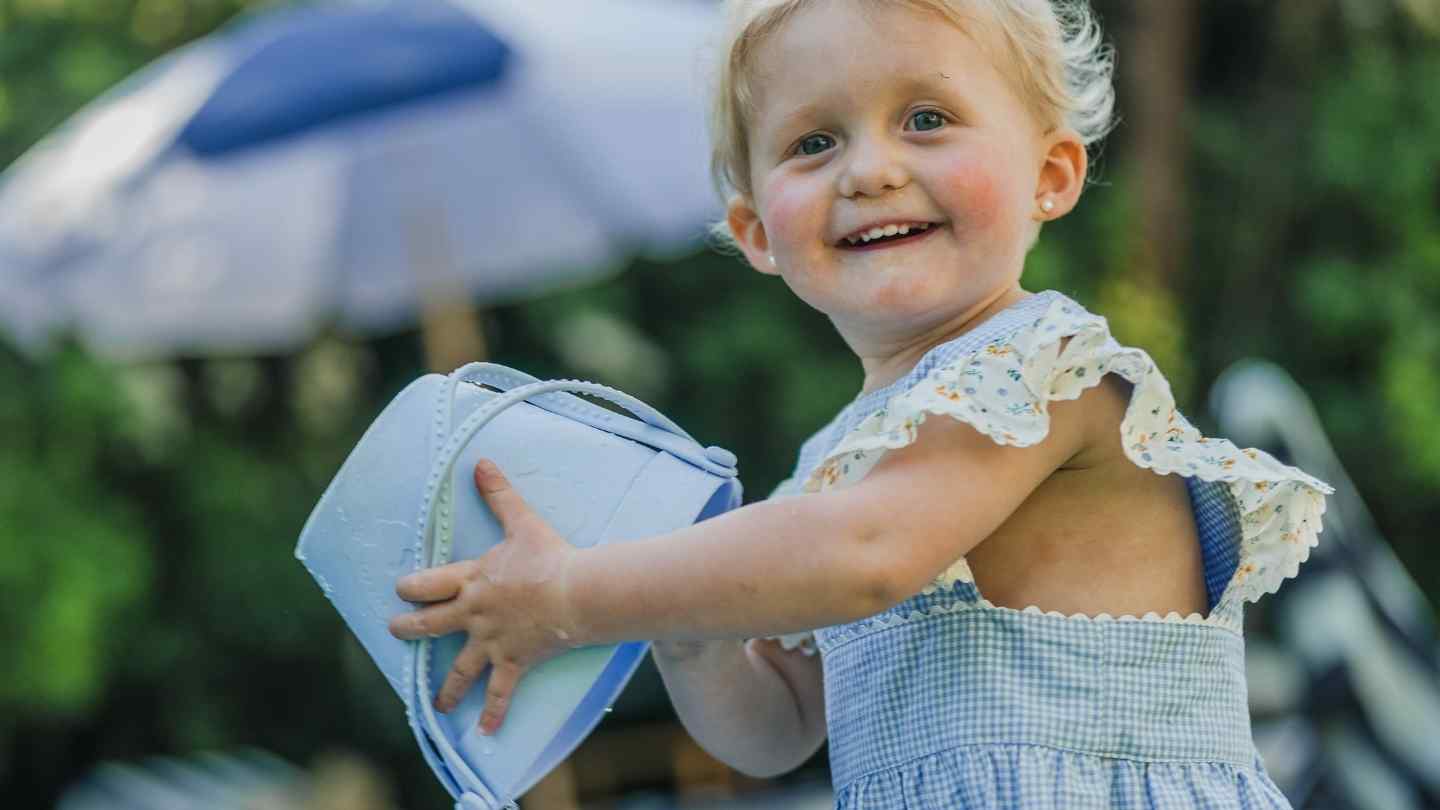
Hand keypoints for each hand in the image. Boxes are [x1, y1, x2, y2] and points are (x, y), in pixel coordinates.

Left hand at [388, 458, 580, 734]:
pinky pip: (501, 691)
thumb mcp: (522, 521)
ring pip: (461, 667)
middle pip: (431, 624)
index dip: (411, 587)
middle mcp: (474, 614)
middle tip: (396, 631)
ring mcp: (492, 641)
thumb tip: (481, 463)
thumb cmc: (549, 556)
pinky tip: (486, 729)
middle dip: (410, 628)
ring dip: (447, 686)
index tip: (400, 590)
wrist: (577, 592)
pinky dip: (495, 711)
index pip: (428, 584)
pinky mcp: (514, 660)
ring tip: (435, 704)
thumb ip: (498, 495)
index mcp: (471, 580)